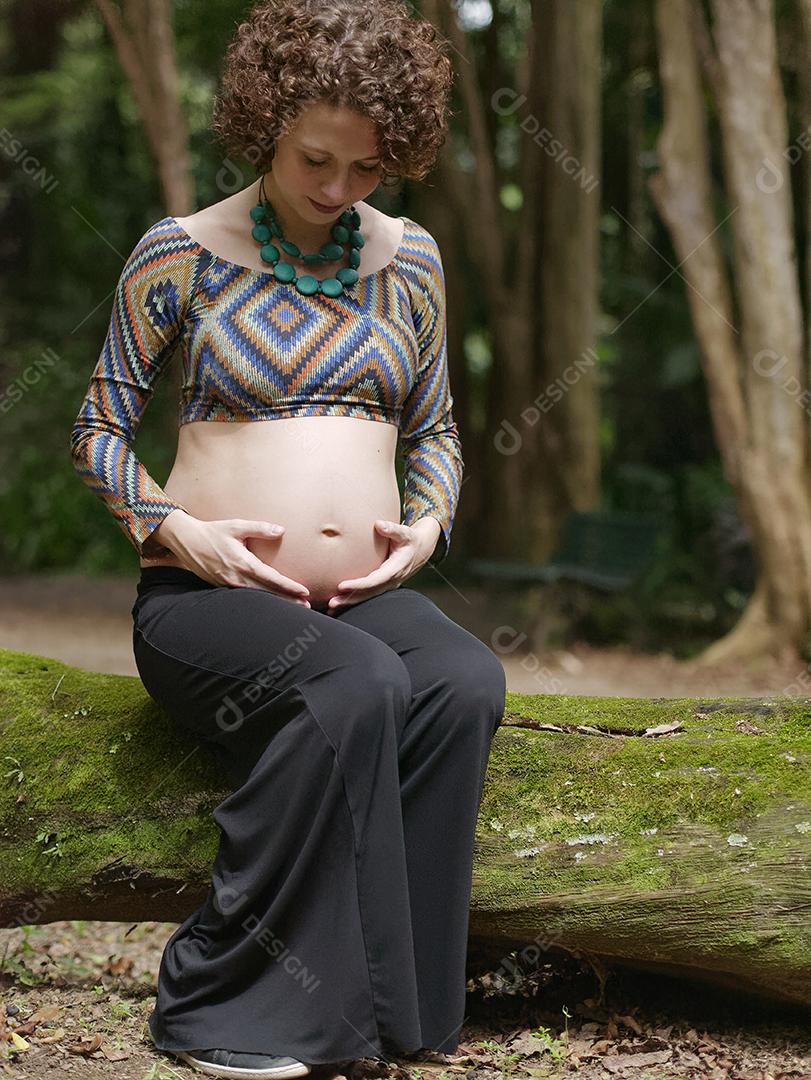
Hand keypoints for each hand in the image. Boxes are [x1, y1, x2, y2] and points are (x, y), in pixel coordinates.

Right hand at [148, 511, 311, 605]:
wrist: (187, 541)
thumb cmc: (213, 532)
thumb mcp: (236, 526)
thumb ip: (260, 528)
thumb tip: (281, 530)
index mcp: (243, 563)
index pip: (272, 579)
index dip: (289, 587)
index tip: (304, 592)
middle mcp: (237, 578)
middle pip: (268, 593)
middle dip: (288, 600)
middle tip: (307, 607)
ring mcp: (229, 585)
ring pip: (258, 597)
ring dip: (276, 602)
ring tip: (294, 607)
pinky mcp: (223, 587)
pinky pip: (246, 596)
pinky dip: (261, 600)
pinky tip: (271, 602)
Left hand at [326, 517, 440, 610]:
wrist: (420, 550)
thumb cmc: (410, 540)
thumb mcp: (405, 533)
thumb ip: (392, 529)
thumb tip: (379, 524)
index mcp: (395, 569)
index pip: (374, 580)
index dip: (358, 585)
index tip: (342, 586)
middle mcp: (391, 580)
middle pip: (368, 593)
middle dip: (350, 599)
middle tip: (331, 603)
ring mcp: (387, 585)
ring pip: (367, 597)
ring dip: (349, 603)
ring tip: (331, 607)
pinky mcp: (383, 586)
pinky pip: (367, 595)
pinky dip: (354, 600)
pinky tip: (339, 605)